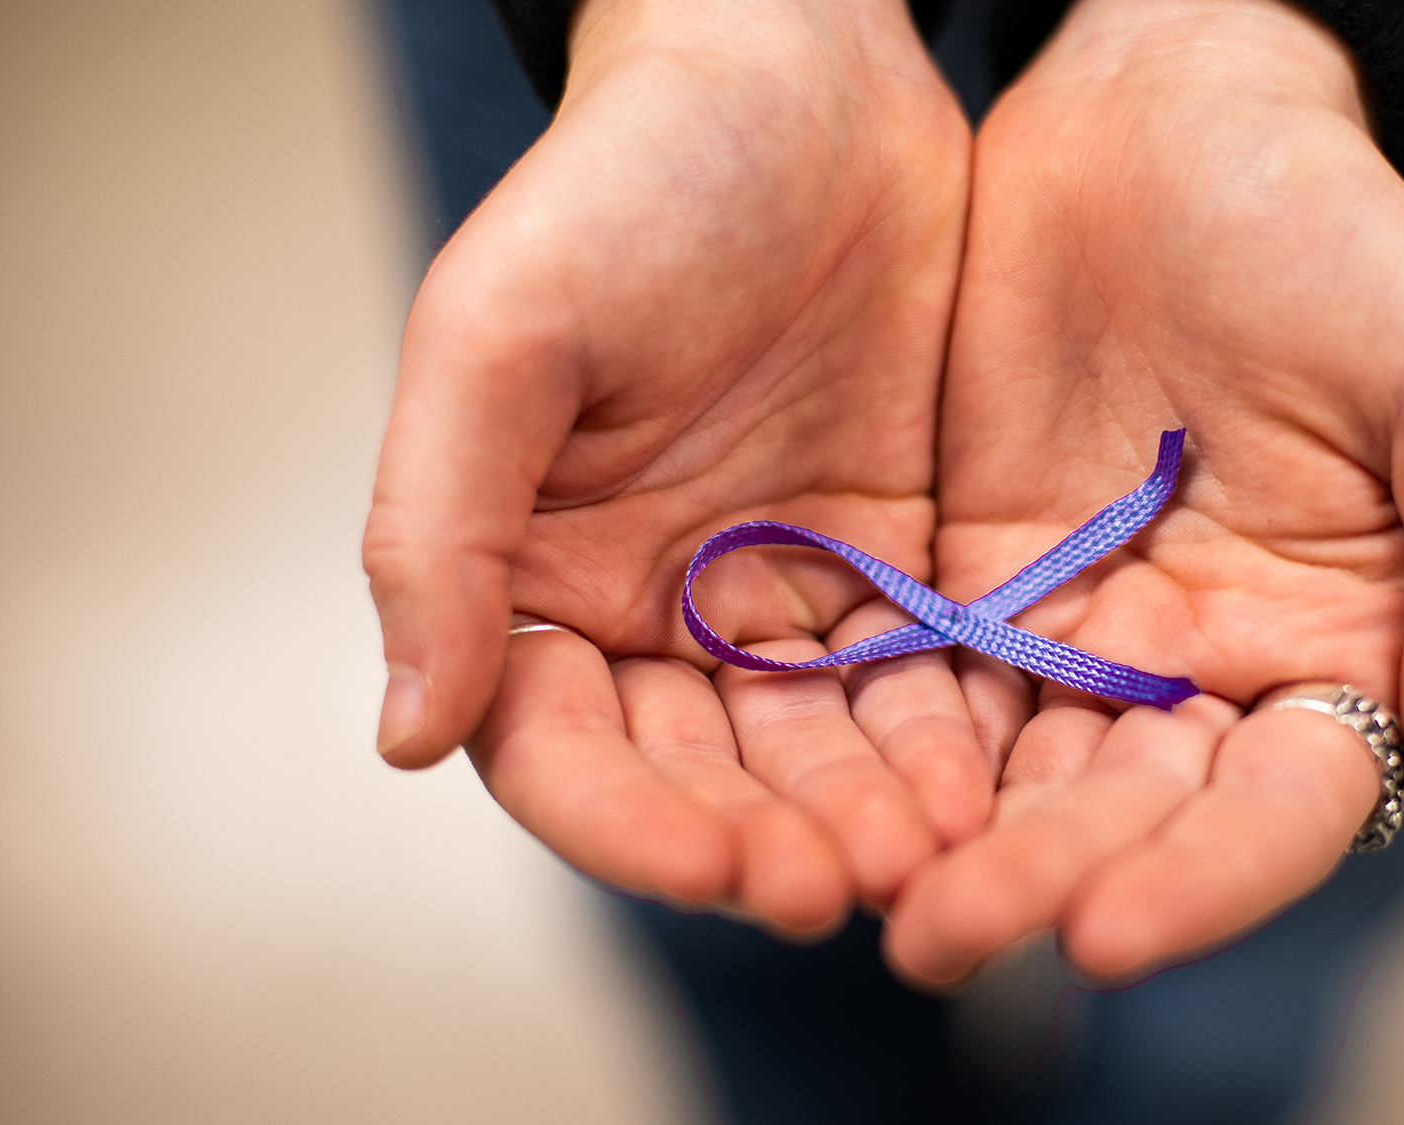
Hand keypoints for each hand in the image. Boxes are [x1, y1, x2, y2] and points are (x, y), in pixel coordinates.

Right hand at [362, 0, 989, 934]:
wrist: (797, 77)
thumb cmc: (624, 180)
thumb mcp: (499, 333)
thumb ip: (433, 529)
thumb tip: (404, 733)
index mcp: (536, 574)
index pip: (563, 750)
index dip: (631, 824)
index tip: (717, 863)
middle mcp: (656, 608)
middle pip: (704, 774)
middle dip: (771, 839)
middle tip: (850, 887)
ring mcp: (782, 593)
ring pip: (822, 747)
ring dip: (872, 811)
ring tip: (939, 855)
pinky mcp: (897, 562)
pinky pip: (925, 678)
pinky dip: (954, 736)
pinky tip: (1000, 780)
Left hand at [886, 0, 1403, 982]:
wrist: (1167, 116)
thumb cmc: (1336, 235)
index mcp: (1334, 641)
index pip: (1279, 804)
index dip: (1205, 878)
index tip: (1110, 930)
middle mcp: (1204, 664)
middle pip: (1128, 810)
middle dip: (1046, 879)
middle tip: (945, 937)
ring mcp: (1082, 627)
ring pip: (1016, 769)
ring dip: (951, 843)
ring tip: (876, 905)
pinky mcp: (974, 577)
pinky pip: (926, 678)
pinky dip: (883, 744)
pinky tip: (821, 794)